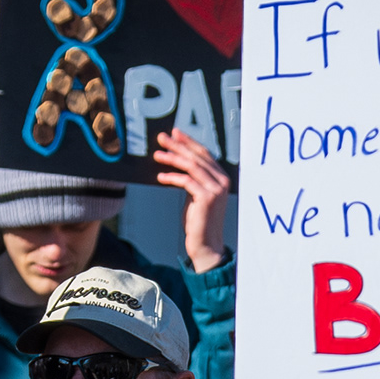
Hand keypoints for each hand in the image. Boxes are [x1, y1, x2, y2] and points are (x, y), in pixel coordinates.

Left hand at [155, 131, 233, 270]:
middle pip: (197, 157)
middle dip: (178, 145)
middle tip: (161, 137)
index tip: (174, 133)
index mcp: (222, 178)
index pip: (205, 154)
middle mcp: (222, 181)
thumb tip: (178, 162)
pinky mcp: (207, 198)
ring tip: (157, 154)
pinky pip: (186, 181)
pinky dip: (172, 177)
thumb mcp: (197, 195)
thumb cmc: (199, 221)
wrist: (206, 245)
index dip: (189, 142)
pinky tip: (161, 176)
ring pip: (192, 166)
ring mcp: (216, 190)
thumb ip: (194, 179)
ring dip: (172, 158)